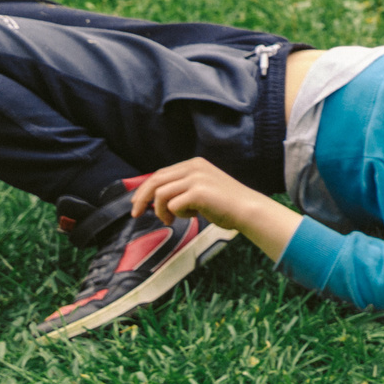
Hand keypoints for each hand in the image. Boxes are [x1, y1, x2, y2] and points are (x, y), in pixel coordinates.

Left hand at [130, 157, 298, 258]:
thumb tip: (154, 197)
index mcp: (194, 163)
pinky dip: (177, 215)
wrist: (247, 209)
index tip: (137, 203)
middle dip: (142, 198)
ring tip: (171, 220)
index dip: (144, 188)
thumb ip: (182, 186)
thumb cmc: (224, 203)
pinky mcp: (198, 192)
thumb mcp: (201, 187)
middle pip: (155, 181)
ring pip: (160, 194)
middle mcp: (194, 167)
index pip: (160, 174)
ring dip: (161, 211)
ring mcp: (196, 179)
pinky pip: (173, 205)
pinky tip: (192, 216)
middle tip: (136, 213)